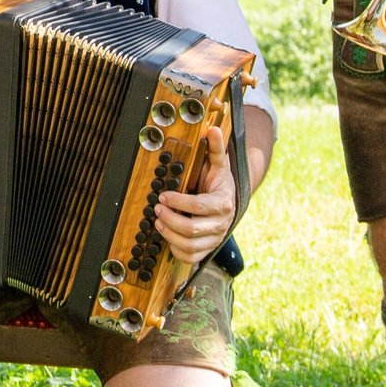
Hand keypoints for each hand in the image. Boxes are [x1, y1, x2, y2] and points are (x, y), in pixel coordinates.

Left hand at [151, 125, 236, 266]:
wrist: (228, 201)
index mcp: (223, 203)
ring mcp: (215, 239)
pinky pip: (190, 257)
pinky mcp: (207, 250)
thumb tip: (214, 129)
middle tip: (157, 209)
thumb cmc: (218, 182)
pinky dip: (176, 249)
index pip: (199, 207)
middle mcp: (221, 224)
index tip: (163, 195)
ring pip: (190, 246)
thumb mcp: (218, 164)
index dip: (178, 202)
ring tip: (158, 221)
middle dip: (170, 220)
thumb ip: (215, 148)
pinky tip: (167, 236)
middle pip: (192, 230)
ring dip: (169, 234)